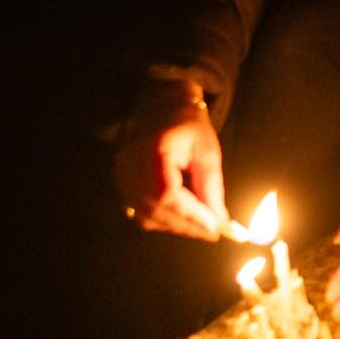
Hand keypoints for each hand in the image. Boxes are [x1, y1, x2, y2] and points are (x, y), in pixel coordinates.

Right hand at [112, 78, 228, 238]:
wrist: (161, 106)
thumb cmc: (188, 124)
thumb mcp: (207, 150)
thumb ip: (211, 186)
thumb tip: (218, 220)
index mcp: (153, 150)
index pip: (166, 193)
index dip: (190, 215)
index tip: (213, 227)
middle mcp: (130, 165)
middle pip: (156, 209)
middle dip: (187, 225)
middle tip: (212, 232)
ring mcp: (122, 175)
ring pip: (147, 215)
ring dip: (176, 226)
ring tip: (200, 226)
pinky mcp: (121, 182)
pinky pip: (140, 212)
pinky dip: (163, 220)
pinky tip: (181, 218)